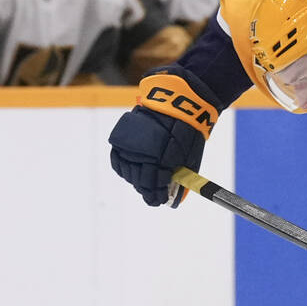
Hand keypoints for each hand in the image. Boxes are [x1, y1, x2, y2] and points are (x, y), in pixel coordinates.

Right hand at [108, 68, 219, 205]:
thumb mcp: (188, 161)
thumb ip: (179, 180)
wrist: (177, 105)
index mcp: (160, 162)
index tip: (158, 200)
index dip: (155, 197)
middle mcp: (142, 155)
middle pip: (139, 182)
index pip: (152, 188)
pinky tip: (132, 167)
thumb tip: (173, 200)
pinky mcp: (122, 137)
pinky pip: (118, 159)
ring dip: (135, 178)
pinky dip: (124, 166)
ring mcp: (130, 146)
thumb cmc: (188, 134)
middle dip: (146, 189)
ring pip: (127, 172)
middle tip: (152, 191)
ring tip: (143, 178)